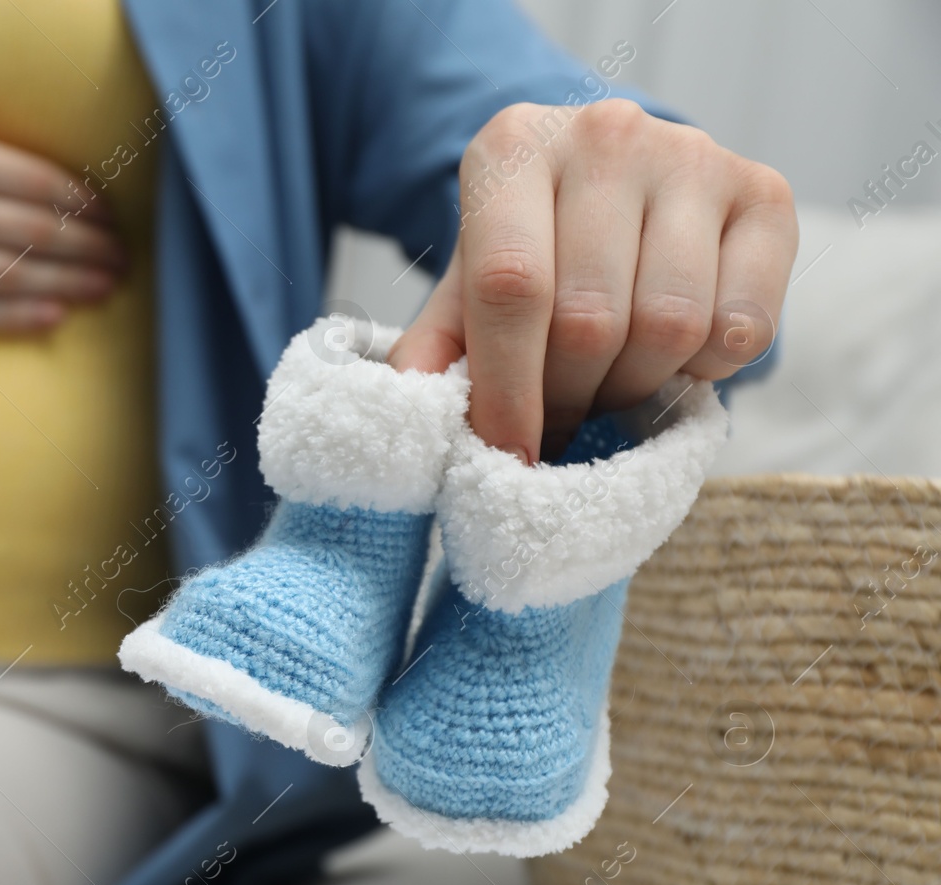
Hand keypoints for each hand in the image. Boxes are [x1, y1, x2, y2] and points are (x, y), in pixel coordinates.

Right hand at [0, 100, 125, 329]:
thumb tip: (15, 172)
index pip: (32, 180)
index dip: (81, 203)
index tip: (108, 214)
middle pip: (33, 231)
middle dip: (88, 247)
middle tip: (123, 259)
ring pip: (10, 277)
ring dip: (68, 285)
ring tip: (105, 289)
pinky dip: (16, 317)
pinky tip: (53, 317)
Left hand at [389, 99, 796, 461]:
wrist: (616, 189)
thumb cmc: (530, 248)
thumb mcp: (465, 287)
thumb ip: (436, 346)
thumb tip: (415, 412)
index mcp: (513, 146)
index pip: (511, 286)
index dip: (506, 389)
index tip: (506, 455)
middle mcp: (606, 133)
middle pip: (591, 318)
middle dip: (566, 397)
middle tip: (553, 422)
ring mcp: (694, 155)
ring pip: (670, 326)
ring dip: (633, 388)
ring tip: (606, 386)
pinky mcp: (765, 192)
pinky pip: (742, 327)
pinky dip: (706, 371)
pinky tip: (672, 356)